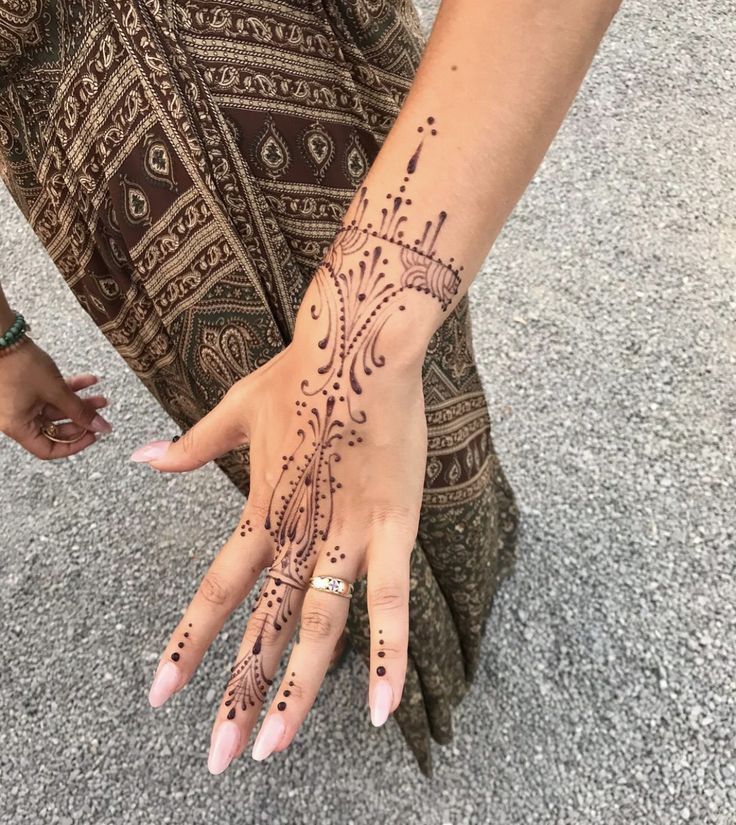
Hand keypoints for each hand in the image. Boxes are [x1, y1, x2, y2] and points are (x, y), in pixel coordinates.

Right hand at [0, 338, 110, 457]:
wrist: (2, 336)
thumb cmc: (21, 365)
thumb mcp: (56, 391)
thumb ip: (80, 411)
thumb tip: (102, 428)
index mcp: (18, 427)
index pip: (48, 450)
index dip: (73, 446)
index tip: (93, 435)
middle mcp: (18, 418)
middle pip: (55, 430)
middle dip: (81, 421)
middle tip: (99, 414)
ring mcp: (22, 404)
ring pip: (57, 410)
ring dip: (80, 403)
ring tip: (102, 397)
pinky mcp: (26, 389)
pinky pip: (51, 395)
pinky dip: (70, 389)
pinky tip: (90, 380)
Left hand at [136, 257, 440, 772]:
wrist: (361, 344)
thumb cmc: (303, 372)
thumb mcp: (236, 410)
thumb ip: (191, 445)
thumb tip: (140, 457)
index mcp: (261, 508)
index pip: (217, 590)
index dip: (188, 644)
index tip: (162, 695)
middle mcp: (297, 534)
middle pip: (261, 627)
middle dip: (238, 694)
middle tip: (220, 757)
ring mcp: (345, 535)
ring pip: (316, 630)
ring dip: (293, 693)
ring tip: (273, 748)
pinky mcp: (392, 528)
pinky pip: (391, 604)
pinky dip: (386, 657)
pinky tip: (379, 711)